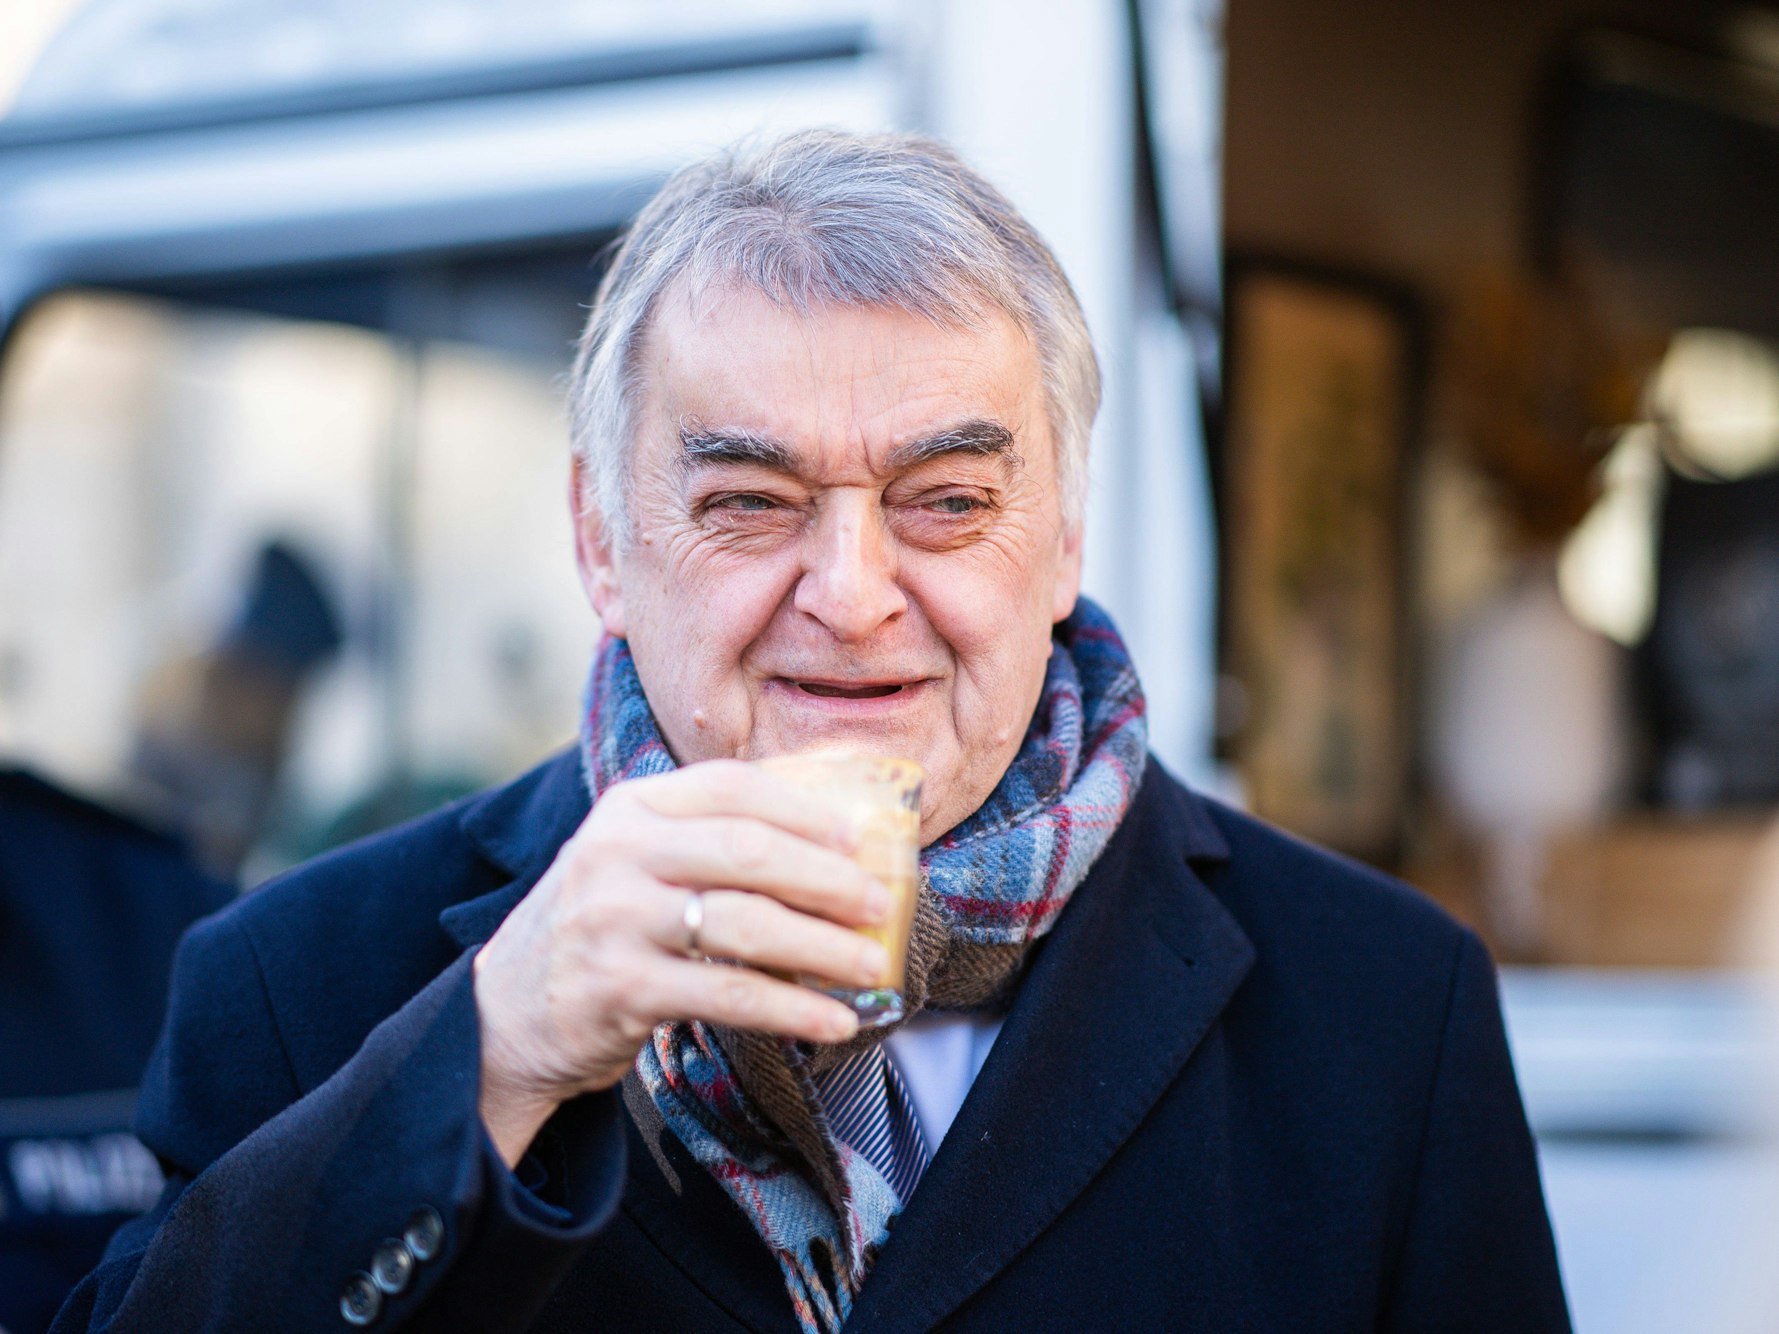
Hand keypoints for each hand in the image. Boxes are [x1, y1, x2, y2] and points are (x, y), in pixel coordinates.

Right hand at [471, 759, 889, 1165]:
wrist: (504, 1015)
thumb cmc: (600, 930)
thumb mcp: (634, 862)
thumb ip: (708, 841)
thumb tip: (834, 843)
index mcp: (630, 807)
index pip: (732, 787)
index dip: (806, 809)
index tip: (862, 839)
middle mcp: (617, 852)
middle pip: (749, 851)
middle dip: (828, 878)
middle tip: (879, 905)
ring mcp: (615, 919)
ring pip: (746, 923)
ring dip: (824, 948)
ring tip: (871, 966)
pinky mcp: (621, 987)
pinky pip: (729, 994)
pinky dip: (792, 1008)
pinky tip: (833, 1021)